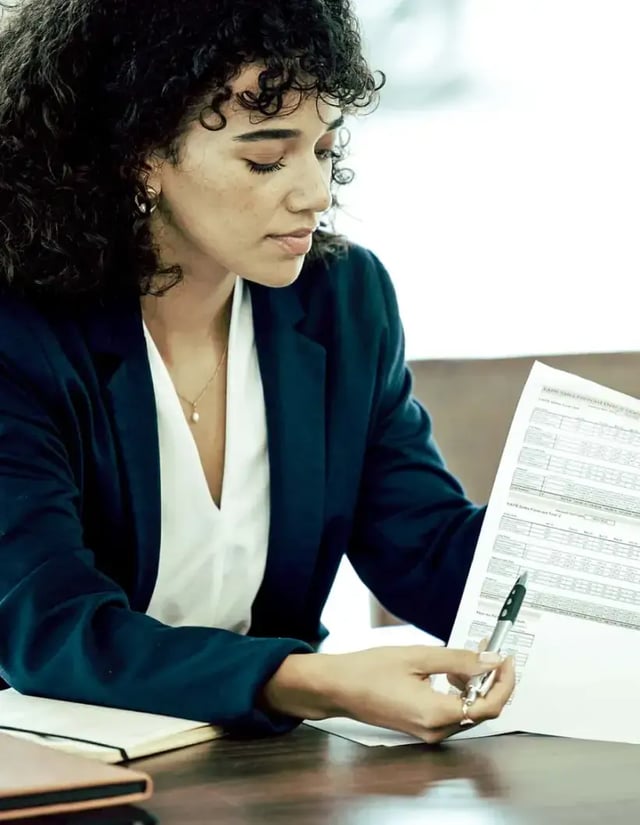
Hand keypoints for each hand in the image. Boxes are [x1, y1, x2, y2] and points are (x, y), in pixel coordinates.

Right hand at [260, 645, 514, 743]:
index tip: (507, 659)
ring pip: (468, 710)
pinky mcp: (423, 728)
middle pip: (481, 709)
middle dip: (490, 680)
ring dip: (474, 684)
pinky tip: (450, 672)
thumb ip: (459, 660)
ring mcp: (429, 732)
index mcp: (436, 713)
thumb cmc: (370, 670)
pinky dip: (460, 691)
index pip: (489, 706)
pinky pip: (453, 712)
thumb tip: (492, 661)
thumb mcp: (418, 656)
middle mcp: (436, 730)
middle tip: (488, 651)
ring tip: (468, 657)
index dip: (504, 682)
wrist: (339, 687)